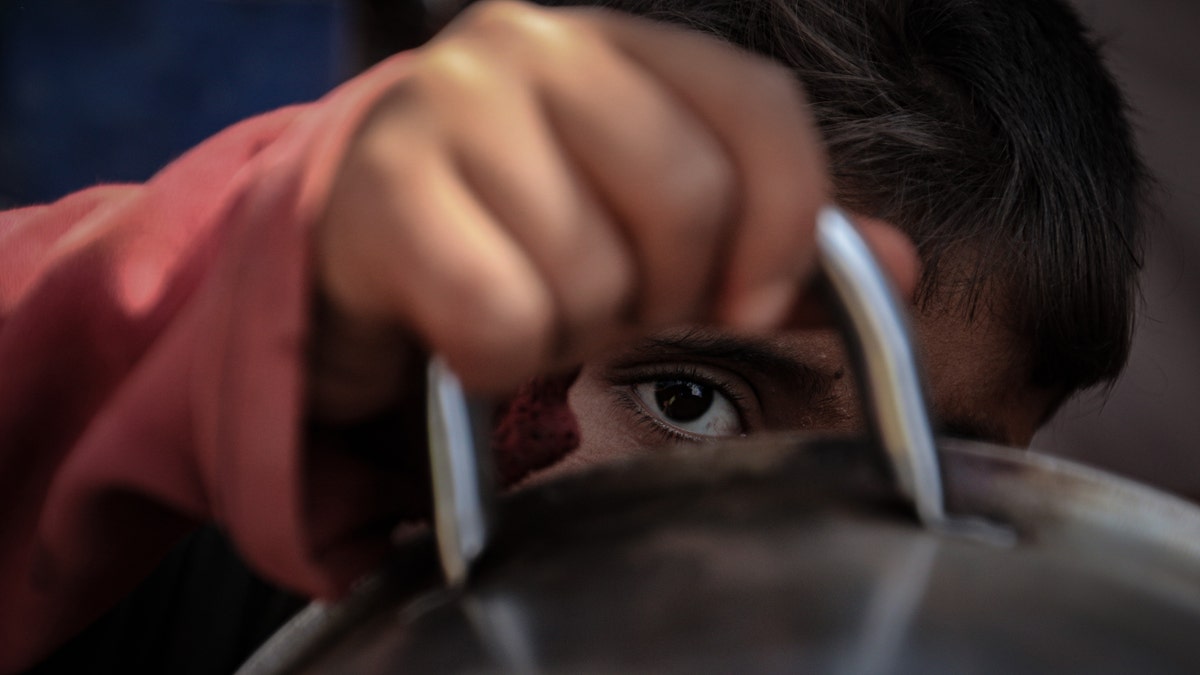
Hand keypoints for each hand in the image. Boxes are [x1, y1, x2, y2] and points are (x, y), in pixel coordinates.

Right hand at [310, 0, 918, 421]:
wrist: (353, 247)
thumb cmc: (516, 231)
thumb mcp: (650, 225)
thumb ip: (772, 236)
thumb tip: (901, 267)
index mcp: (618, 43)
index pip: (758, 106)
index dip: (786, 220)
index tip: (749, 302)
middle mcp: (533, 46)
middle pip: (687, 194)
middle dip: (655, 289)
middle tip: (600, 298)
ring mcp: (449, 105)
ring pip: (590, 271)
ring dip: (564, 329)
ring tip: (520, 300)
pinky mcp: (380, 188)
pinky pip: (500, 316)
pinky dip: (494, 358)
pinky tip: (463, 331)